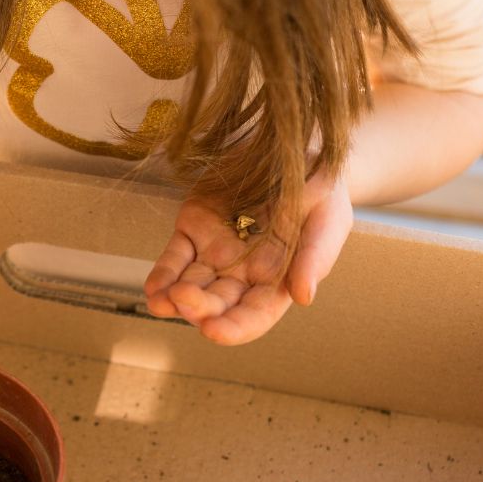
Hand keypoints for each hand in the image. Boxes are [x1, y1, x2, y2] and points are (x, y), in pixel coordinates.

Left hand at [144, 168, 352, 344]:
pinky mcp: (194, 228)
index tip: (214, 331)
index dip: (235, 327)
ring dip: (173, 297)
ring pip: (191, 284)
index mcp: (277, 280)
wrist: (295, 150)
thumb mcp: (328, 219)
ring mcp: (215, 252)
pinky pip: (175, 256)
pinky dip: (163, 273)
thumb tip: (303, 297)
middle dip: (198, 307)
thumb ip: (315, 257)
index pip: (254, 314)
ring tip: (160, 301)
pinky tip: (154, 288)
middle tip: (183, 300)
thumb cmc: (321, 192)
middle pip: (217, 302)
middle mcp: (243, 273)